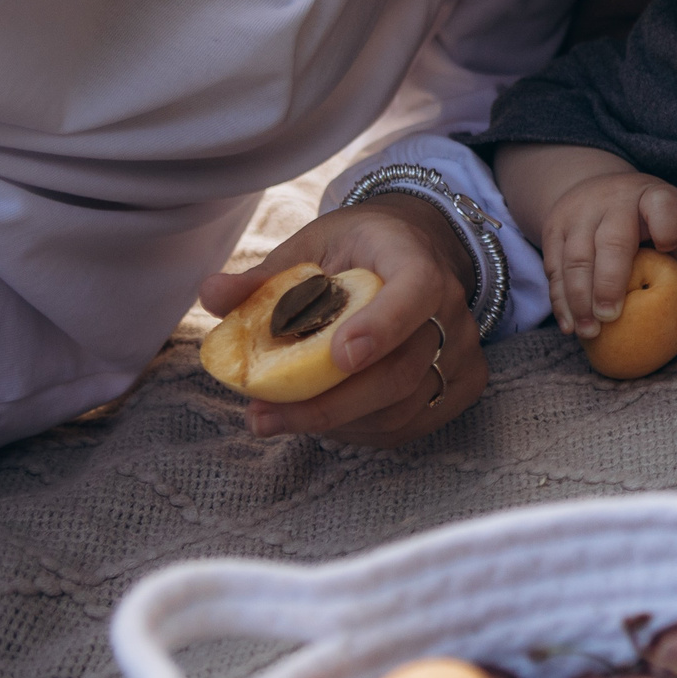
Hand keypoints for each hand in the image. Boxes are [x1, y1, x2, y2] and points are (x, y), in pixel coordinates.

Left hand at [199, 194, 487, 444]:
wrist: (418, 254)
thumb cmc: (357, 250)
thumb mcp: (311, 247)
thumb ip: (265, 275)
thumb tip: (212, 295)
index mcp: (416, 259)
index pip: (416, 291)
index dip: (382, 326)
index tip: (339, 355)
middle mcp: (452, 307)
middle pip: (402, 369)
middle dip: (327, 403)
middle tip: (261, 415)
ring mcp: (463, 350)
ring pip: (402, 407)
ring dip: (334, 423)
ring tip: (276, 417)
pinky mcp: (462, 385)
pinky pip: (408, 424)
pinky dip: (358, 430)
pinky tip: (323, 418)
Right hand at [541, 170, 676, 337]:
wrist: (595, 188)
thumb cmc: (647, 218)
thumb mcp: (675, 225)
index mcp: (652, 196)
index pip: (661, 204)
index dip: (665, 225)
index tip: (667, 246)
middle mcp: (614, 200)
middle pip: (610, 242)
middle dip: (609, 282)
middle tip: (611, 318)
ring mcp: (579, 212)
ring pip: (574, 258)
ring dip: (579, 300)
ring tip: (590, 332)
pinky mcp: (553, 227)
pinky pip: (553, 267)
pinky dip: (560, 300)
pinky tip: (570, 325)